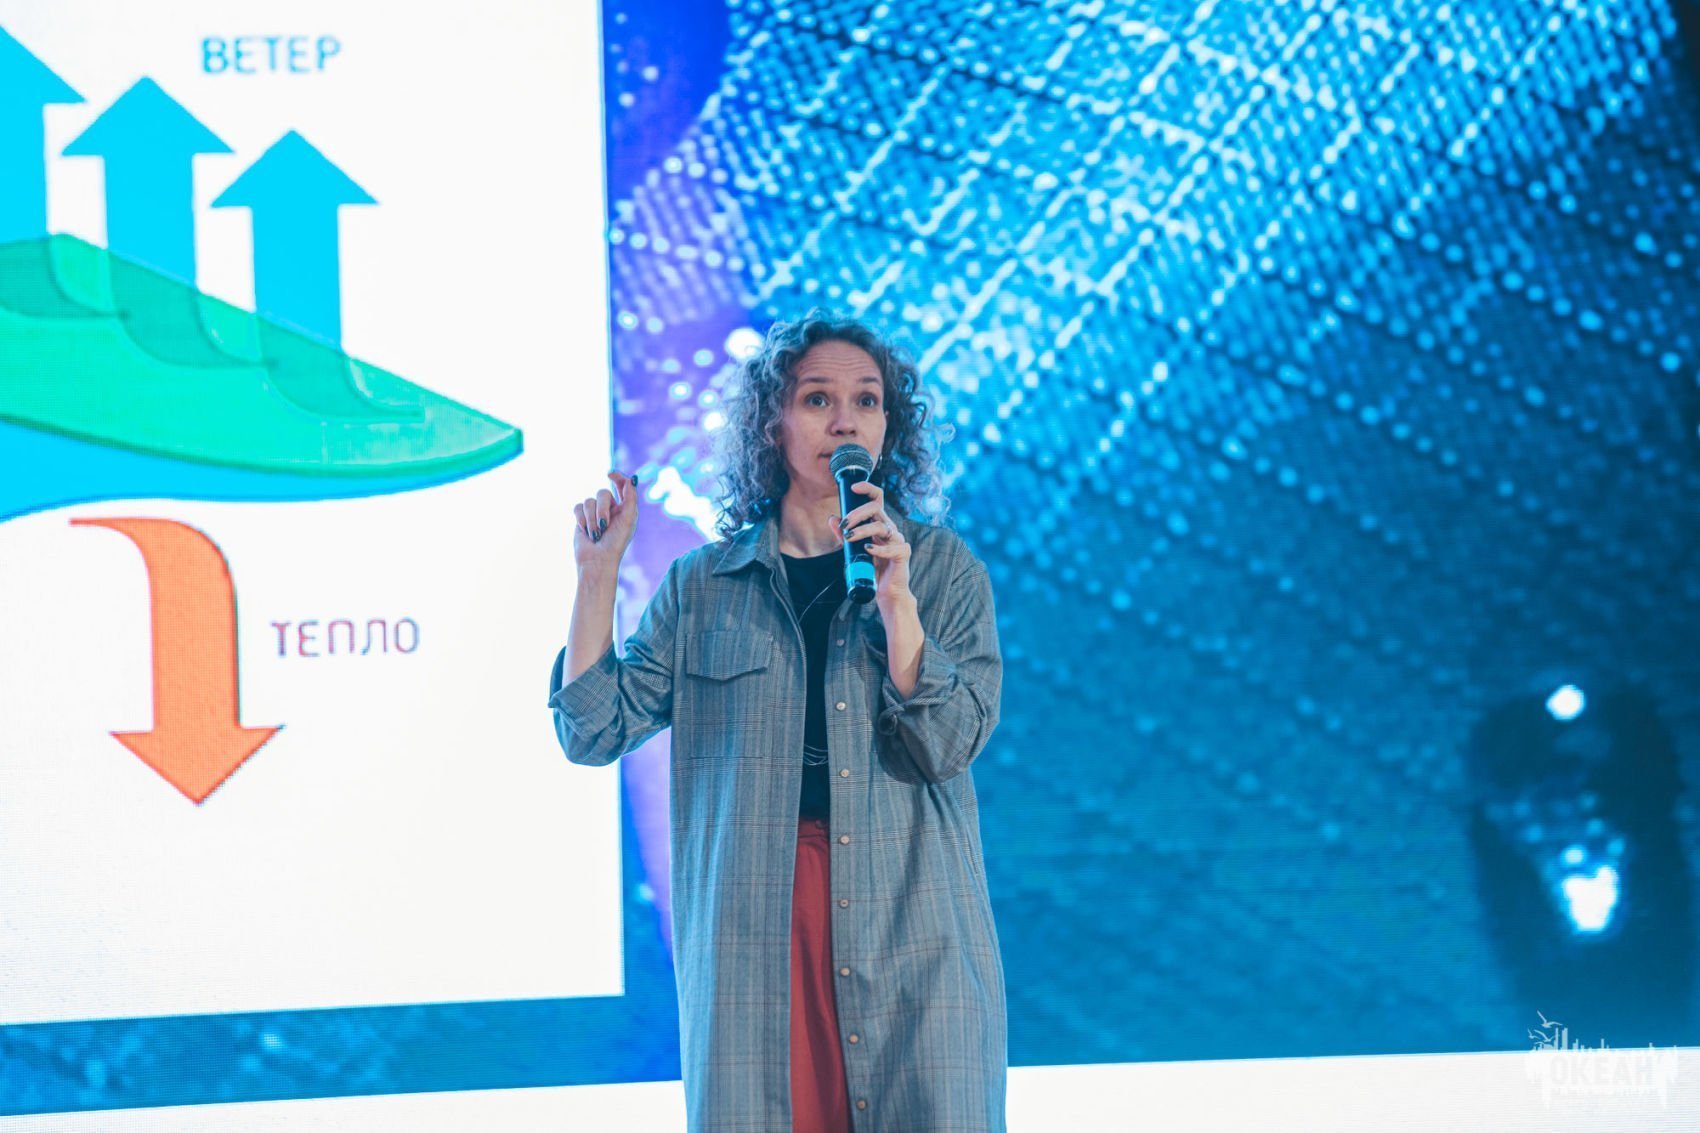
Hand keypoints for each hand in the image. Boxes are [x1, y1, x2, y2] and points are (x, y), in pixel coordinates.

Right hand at [574, 471, 638, 572]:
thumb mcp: (628, 519)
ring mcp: (594, 513)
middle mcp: (610, 509)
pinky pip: (578, 507)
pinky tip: (586, 532)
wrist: (597, 560)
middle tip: (604, 524)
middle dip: (602, 508)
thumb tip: (631, 479)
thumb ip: (630, 498)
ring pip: (589, 501)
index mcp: (624, 508)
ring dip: (592, 519)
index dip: (617, 477)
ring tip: (596, 534)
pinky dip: (582, 520)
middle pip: (603, 493)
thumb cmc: (616, 542)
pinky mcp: (581, 518)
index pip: (622, 486)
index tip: (610, 474)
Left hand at [836, 480, 911, 608]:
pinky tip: (867, 549)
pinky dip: (878, 548)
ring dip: (863, 530)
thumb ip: (844, 534)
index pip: (877, 499)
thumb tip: (832, 519)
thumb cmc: (872, 567)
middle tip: (845, 525)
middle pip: (876, 508)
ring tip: (849, 538)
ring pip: (882, 526)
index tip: (853, 488)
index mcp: (879, 523)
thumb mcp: (853, 549)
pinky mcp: (903, 553)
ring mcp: (897, 540)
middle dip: (858, 513)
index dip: (867, 489)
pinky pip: (892, 547)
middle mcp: (889, 528)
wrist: (886, 590)